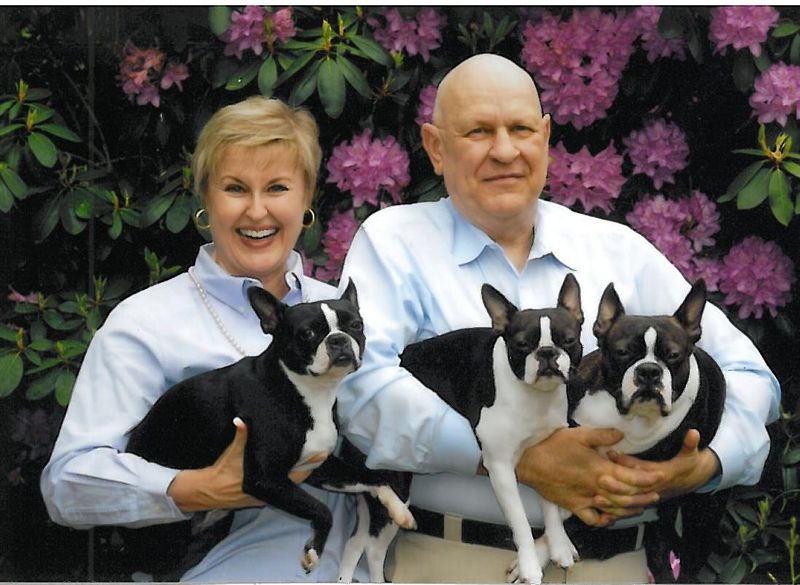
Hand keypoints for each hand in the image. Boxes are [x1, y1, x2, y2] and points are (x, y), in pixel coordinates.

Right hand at [167, 418, 314, 512]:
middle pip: (296, 478)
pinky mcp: (260, 497)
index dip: (309, 462)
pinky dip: (286, 477)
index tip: (322, 452)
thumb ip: (239, 436)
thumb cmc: (222, 471)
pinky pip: (279, 486)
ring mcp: (265, 495)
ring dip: (298, 472)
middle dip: (308, 466)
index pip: (296, 472)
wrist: (207, 491)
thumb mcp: (231, 452)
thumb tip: (240, 421)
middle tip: (322, 453)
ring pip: (289, 484)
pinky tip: (290, 467)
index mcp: (266, 479)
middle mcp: (269, 490)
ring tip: (310, 458)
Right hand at [515, 427, 662, 526]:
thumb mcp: (579, 434)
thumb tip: (621, 435)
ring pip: (613, 509)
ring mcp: (586, 499)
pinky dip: (604, 520)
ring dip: (630, 509)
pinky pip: (593, 518)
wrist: (529, 462)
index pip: (630, 476)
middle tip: (657, 494)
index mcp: (600, 468)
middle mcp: (596, 487)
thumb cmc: (553, 445)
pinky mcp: (574, 506)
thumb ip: (602, 435)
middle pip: (626, 496)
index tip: (660, 477)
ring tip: (641, 507)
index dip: (647, 478)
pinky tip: (610, 517)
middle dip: (644, 496)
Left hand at [599, 429, 719, 505]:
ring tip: (596, 500)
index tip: (611, 453)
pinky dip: (617, 512)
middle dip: (617, 486)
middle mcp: (654, 487)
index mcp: (663, 474)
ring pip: (629, 502)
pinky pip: (630, 509)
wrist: (692, 479)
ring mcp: (649, 496)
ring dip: (614, 502)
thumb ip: (690, 444)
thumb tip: (694, 432)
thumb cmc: (688, 463)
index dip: (628, 462)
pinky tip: (602, 511)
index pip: (643, 469)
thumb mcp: (691, 453)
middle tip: (599, 479)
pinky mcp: (645, 501)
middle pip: (633, 489)